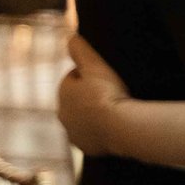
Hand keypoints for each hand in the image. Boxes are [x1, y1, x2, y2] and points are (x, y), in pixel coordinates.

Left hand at [58, 33, 130, 156]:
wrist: (120, 127)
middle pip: (78, 101)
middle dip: (90, 97)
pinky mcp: (86, 147)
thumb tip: (70, 36)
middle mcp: (63, 115)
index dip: (91, 75)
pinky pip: (92, 136)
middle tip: (113, 93)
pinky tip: (114, 126)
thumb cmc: (108, 93)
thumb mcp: (95, 64)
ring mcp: (74, 133)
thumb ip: (80, 49)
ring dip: (95, 115)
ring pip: (84, 119)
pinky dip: (100, 131)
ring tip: (115, 110)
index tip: (106, 77)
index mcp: (63, 93)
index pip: (74, 79)